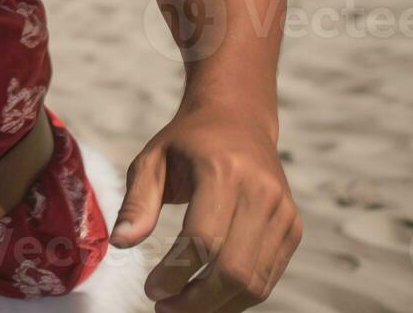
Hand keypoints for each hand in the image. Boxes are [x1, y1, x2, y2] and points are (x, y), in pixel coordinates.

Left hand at [109, 105, 301, 311]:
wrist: (238, 120)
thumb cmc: (186, 143)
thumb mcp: (151, 160)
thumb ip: (136, 202)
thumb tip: (120, 243)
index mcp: (223, 172)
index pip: (203, 240)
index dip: (176, 274)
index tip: (151, 291)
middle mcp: (261, 194)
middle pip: (233, 270)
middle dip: (197, 301)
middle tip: (164, 309)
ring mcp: (283, 214)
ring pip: (254, 282)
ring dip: (216, 306)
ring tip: (180, 308)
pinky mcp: (293, 229)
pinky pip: (266, 278)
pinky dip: (236, 297)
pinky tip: (206, 297)